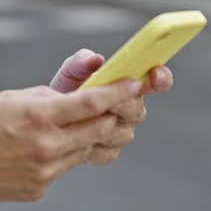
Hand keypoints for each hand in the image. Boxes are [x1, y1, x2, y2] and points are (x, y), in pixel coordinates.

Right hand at [0, 79, 138, 202]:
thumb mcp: (14, 98)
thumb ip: (49, 98)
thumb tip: (75, 101)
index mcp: (39, 115)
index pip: (92, 103)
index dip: (118, 93)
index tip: (134, 85)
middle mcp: (47, 145)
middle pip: (99, 129)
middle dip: (111, 115)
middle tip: (114, 106)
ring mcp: (46, 170)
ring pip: (84, 149)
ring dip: (86, 136)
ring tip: (69, 127)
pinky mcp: (41, 188)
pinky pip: (64, 167)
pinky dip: (61, 155)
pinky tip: (39, 149)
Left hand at [49, 49, 173, 165]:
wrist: (49, 118)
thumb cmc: (67, 88)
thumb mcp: (71, 70)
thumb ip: (82, 61)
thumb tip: (96, 59)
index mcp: (130, 84)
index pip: (157, 80)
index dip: (161, 78)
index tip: (154, 74)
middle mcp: (131, 108)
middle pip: (137, 110)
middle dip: (122, 104)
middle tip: (108, 100)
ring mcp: (122, 131)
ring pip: (124, 133)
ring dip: (104, 126)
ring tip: (82, 119)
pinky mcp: (109, 151)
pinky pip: (108, 151)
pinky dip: (92, 145)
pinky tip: (77, 137)